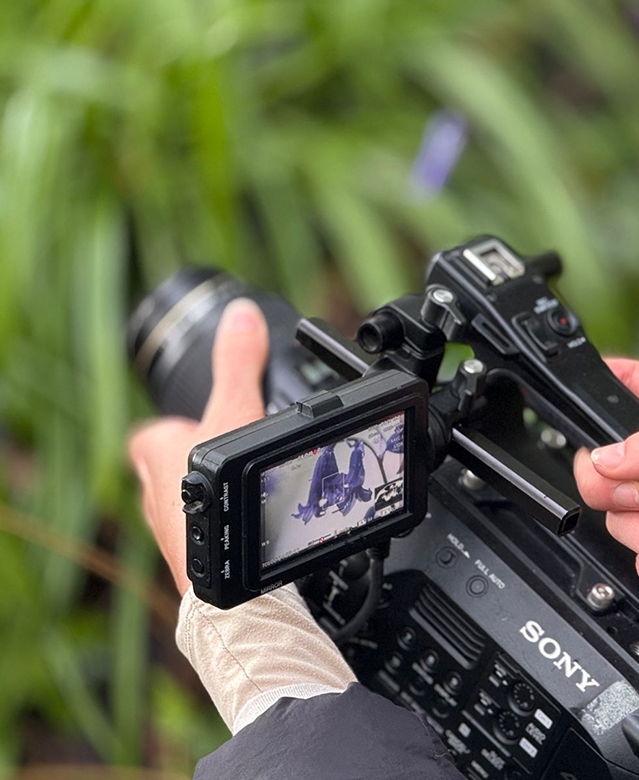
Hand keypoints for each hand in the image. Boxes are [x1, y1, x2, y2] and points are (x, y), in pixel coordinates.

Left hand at [128, 299, 268, 594]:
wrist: (224, 563)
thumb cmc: (221, 490)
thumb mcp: (237, 412)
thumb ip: (238, 364)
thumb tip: (244, 316)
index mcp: (156, 450)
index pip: (152, 434)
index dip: (173, 429)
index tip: (198, 427)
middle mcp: (152, 491)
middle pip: (166, 468)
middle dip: (192, 464)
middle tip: (230, 459)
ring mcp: (168, 529)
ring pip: (182, 504)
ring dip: (206, 498)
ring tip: (243, 494)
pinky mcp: (188, 558)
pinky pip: (200, 534)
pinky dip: (218, 529)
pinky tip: (246, 529)